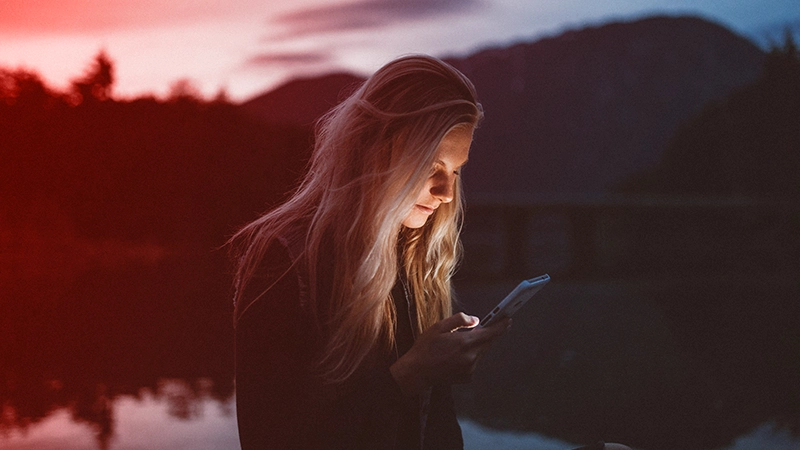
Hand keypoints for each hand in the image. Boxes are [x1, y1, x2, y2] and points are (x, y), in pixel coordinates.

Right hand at [390, 312, 509, 394]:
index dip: (501, 326)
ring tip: (456, 345)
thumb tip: (476, 320)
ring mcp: (470, 368)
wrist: (417, 372)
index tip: (508, 320)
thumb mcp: (439, 327)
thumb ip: (459, 320)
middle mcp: (471, 356)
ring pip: (480, 353)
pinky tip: (453, 357)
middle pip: (487, 343)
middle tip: (476, 330)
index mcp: (465, 342)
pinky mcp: (467, 377)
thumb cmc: (425, 348)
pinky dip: (469, 357)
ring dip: (475, 347)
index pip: (491, 333)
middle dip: (485, 335)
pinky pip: (474, 363)